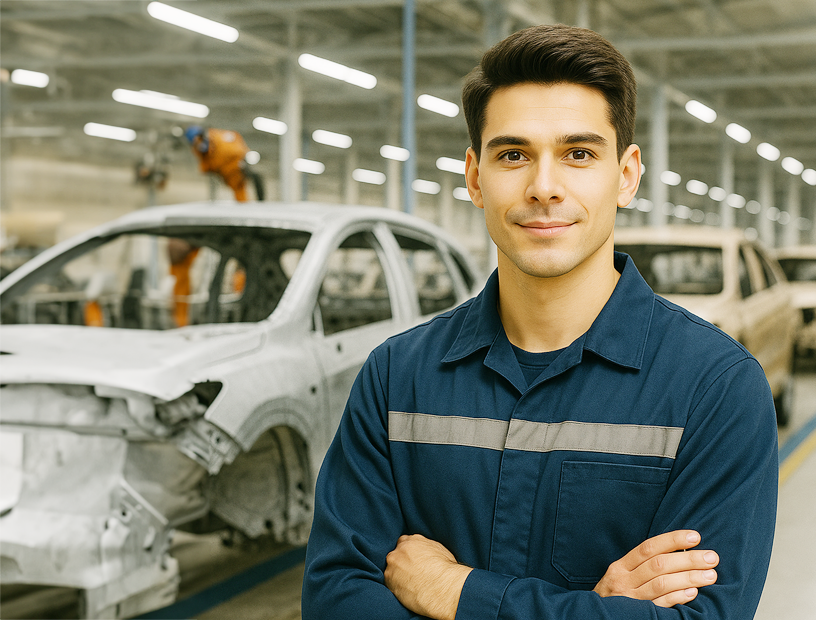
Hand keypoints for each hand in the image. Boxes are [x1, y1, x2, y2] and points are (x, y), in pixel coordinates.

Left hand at [384, 534, 472, 619]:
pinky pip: (389, 583)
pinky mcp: (389, 580)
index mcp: (414, 540)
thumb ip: (427, 549)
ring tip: (409, 586)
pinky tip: (407, 593)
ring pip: (391, 569)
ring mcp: (393, 564)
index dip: (407, 553)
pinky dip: (396, 588)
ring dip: (397, 576)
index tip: (411, 561)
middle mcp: (401, 549)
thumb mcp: (440, 551)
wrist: (443, 587)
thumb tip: (427, 554)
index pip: (404, 542)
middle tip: (409, 575)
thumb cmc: (447, 571)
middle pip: (395, 555)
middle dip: (400, 563)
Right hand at [593, 530, 718, 606]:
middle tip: (712, 557)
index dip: (672, 540)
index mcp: (620, 567)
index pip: (648, 548)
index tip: (695, 537)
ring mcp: (631, 599)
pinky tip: (694, 592)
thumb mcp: (621, 577)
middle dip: (688, 559)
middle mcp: (624, 581)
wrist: (595, 618)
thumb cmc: (616, 596)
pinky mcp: (638, 615)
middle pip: (659, 565)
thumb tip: (679, 552)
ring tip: (711, 574)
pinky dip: (678, 597)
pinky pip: (661, 605)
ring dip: (689, 577)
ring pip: (662, 583)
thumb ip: (642, 566)